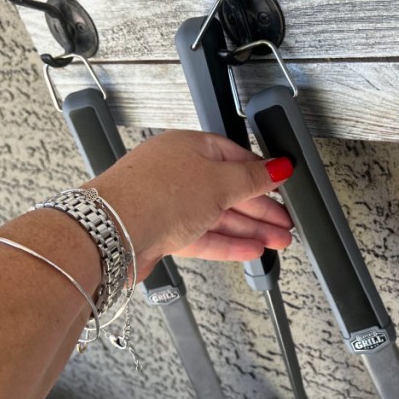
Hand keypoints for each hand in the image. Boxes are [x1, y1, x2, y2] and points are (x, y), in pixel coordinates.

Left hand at [86, 131, 293, 275]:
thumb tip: (279, 166)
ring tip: (276, 241)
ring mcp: (168, 204)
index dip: (262, 175)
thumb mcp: (220, 182)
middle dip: (260, 210)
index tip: (282, 188)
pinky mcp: (162, 233)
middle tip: (284, 223)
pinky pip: (202, 237)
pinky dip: (227, 243)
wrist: (113, 231)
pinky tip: (248, 250)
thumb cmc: (155, 194)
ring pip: (217, 216)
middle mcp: (177, 173)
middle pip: (228, 191)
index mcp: (189, 147)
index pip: (235, 159)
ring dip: (249, 230)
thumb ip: (253, 178)